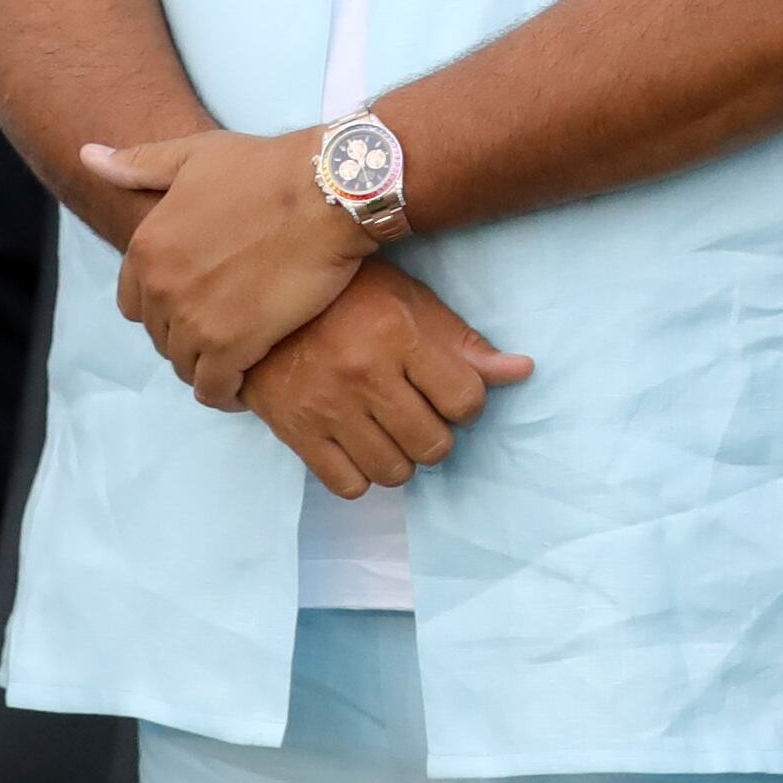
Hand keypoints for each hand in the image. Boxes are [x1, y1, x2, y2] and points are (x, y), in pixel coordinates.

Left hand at [98, 128, 364, 407]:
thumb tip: (88, 157)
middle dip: (188, 336)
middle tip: (226, 329)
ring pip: (185, 365)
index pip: (134, 304)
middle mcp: (160, 288)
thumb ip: (139, 164)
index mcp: (147, 247)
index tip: (196, 304)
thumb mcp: (195, 155)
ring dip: (207, 366)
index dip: (164, 306)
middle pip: (161, 336)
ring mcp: (193, 320)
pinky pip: (214, 387)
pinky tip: (244, 388)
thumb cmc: (268, 169)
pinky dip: (225, 393)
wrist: (326, 192)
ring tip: (238, 359)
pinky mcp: (232, 346)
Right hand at [244, 264, 534, 495]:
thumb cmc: (348, 297)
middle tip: (421, 414)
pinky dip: (361, 474)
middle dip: (437, 434)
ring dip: (402, 458)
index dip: (467, 403)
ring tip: (391, 431)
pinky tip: (359, 446)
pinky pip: (347, 486)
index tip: (452, 394)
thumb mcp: (411, 302)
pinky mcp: (295, 432)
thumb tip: (523, 371)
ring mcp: (327, 408)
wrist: (259, 300)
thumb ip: (464, 343)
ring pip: (394, 472)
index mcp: (399, 336)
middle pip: (433, 444)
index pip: (466, 400)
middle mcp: (364, 375)